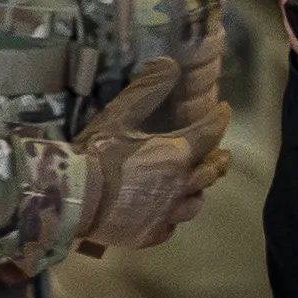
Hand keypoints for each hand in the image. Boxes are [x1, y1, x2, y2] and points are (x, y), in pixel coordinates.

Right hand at [67, 86, 227, 257]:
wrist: (73, 199)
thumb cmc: (98, 153)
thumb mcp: (121, 114)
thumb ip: (148, 88)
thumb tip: (171, 63)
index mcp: (177, 154)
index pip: (210, 133)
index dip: (219, 119)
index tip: (224, 111)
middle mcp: (180, 185)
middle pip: (210, 172)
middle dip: (218, 159)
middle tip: (222, 154)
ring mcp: (167, 214)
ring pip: (195, 202)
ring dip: (198, 190)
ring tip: (196, 185)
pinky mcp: (152, 234)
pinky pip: (172, 226)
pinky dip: (173, 217)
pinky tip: (166, 213)